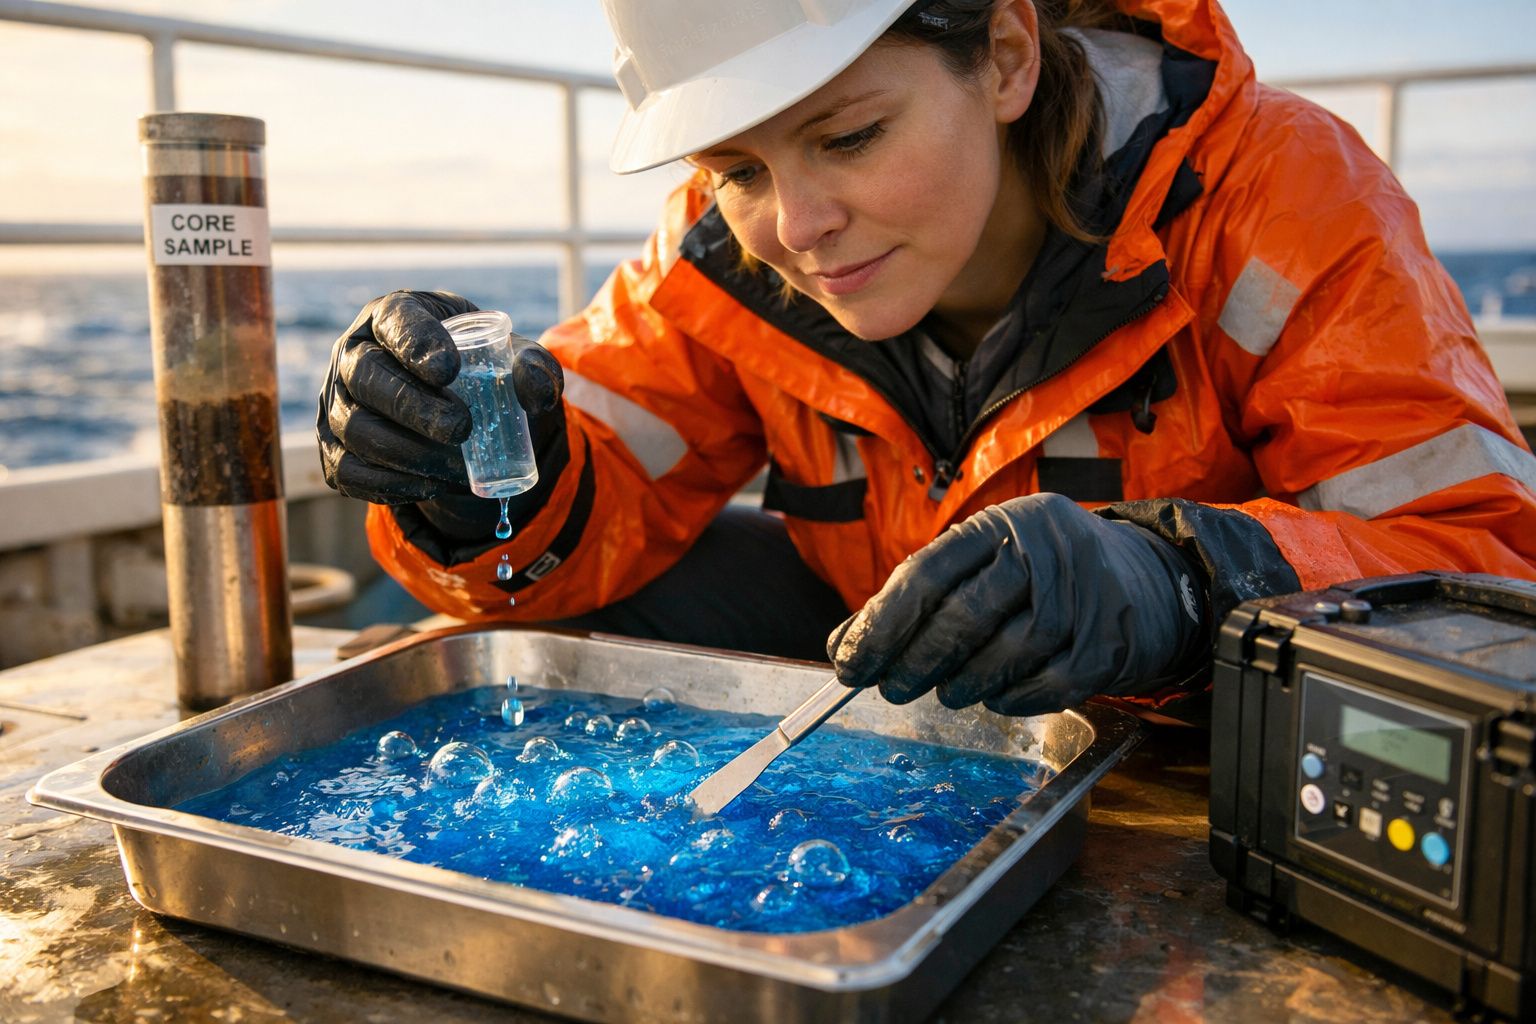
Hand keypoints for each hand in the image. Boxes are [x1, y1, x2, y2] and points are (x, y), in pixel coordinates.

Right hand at [317, 290, 564, 536]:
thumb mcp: (511, 358)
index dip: (417, 342)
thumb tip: (535, 393)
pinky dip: (390, 484)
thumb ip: (533, 367)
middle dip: (413, 406)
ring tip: (458, 466)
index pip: (396, 319)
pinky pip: (348, 471)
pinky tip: (430, 485)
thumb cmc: (477, 368)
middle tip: (461, 428)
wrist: (452, 407)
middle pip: (366, 376)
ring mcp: (336, 402)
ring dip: (408, 452)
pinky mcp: (333, 449)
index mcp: (394, 315)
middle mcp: (354, 352)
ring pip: (355, 428)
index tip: (449, 369)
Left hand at [828, 493, 1206, 715]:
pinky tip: (992, 699)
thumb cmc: (1040, 577)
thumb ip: (917, 598)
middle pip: (964, 615)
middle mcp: (1044, 551)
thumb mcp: (982, 563)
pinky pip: (1046, 684)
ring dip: (963, 683)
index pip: (927, 572)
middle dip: (916, 660)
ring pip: (1006, 651)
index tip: (850, 662)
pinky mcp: (1108, 644)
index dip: (882, 624)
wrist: (1145, 584)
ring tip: (944, 692)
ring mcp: (1082, 597)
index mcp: (1001, 524)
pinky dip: (1010, 699)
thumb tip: (845, 646)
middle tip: (890, 688)